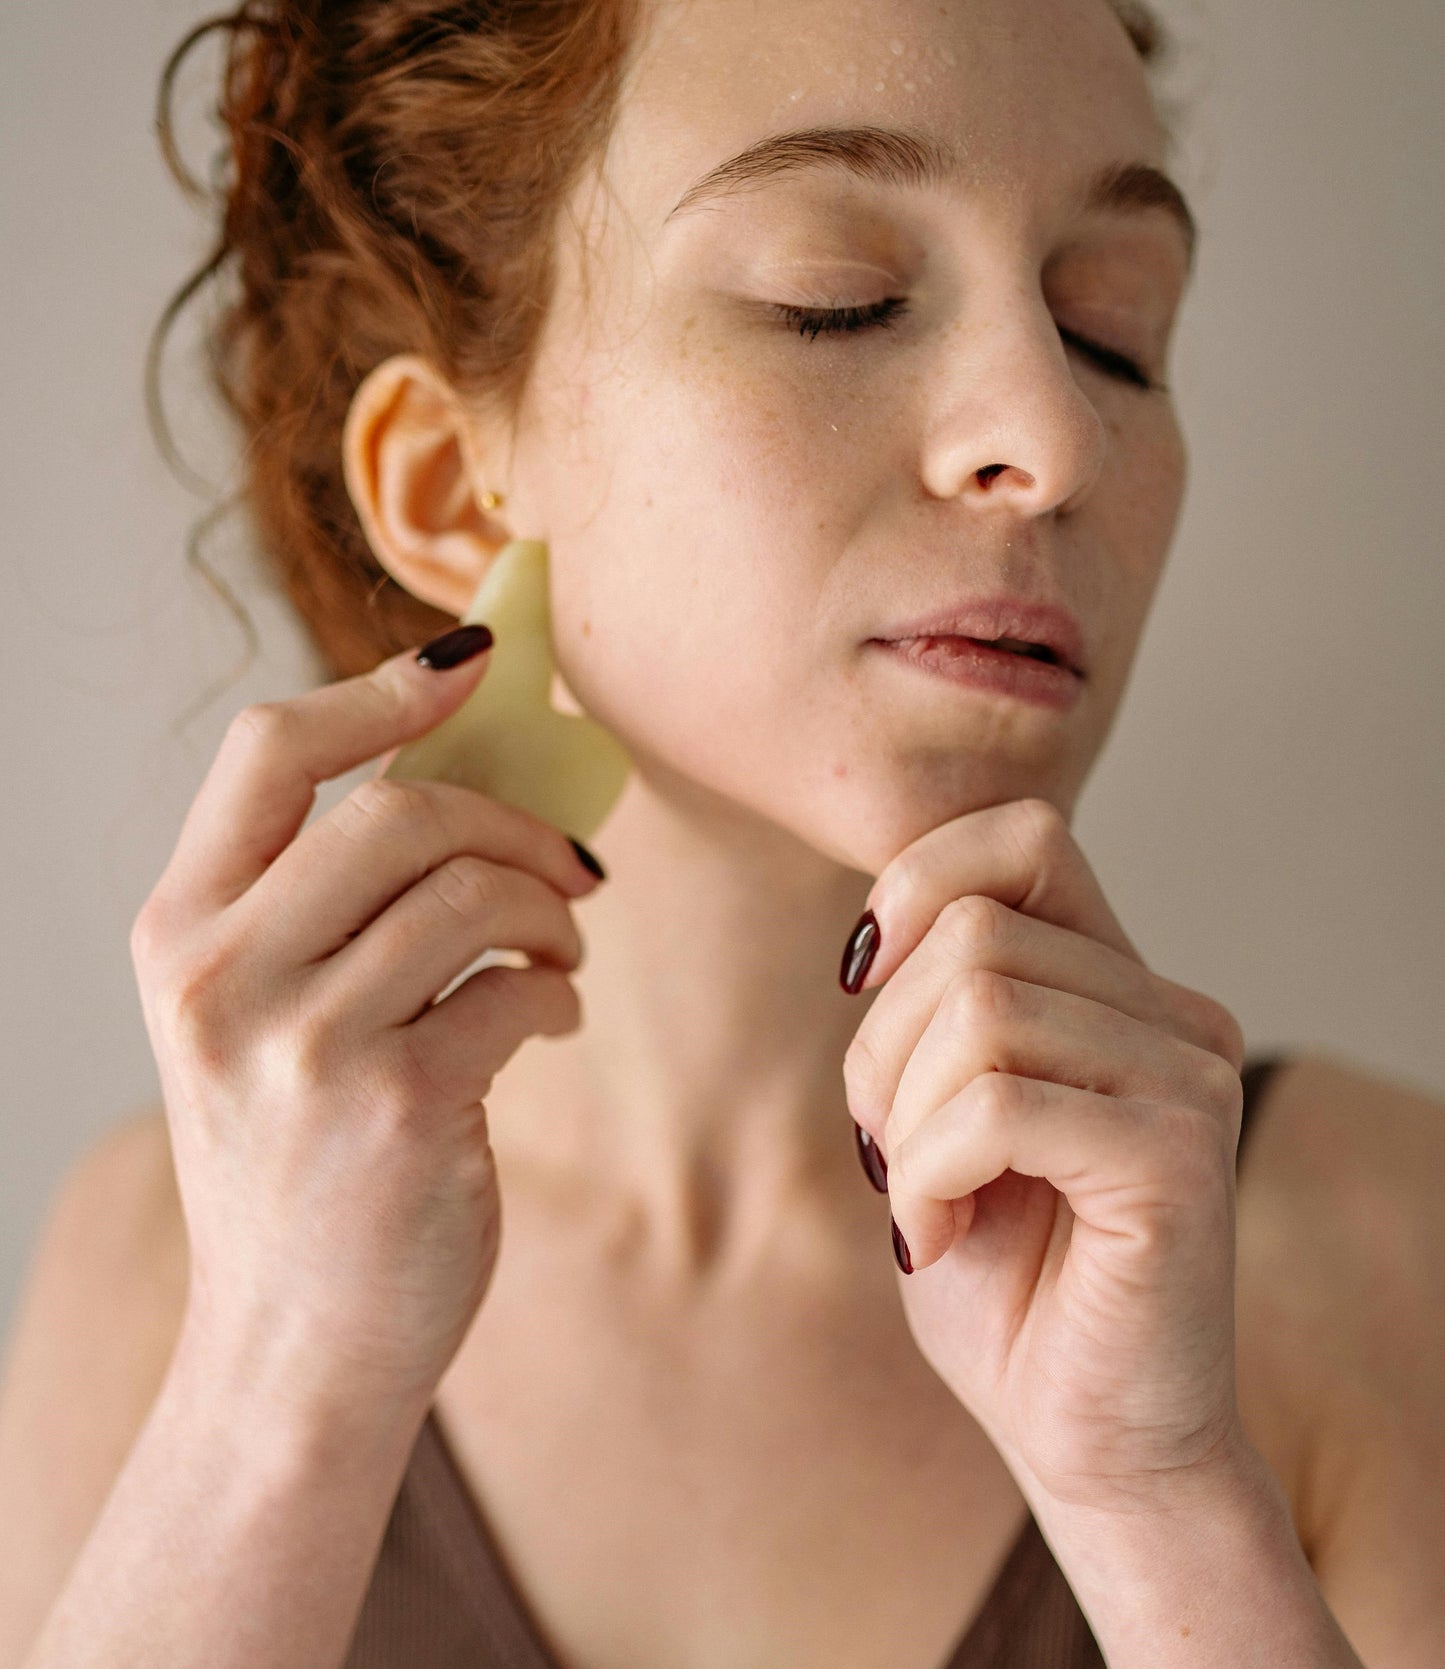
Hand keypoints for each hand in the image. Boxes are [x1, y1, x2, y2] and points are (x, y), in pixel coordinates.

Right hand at [130, 635, 603, 1433]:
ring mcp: (304, 1045)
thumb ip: (324, 902)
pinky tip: (544, 1019)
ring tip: (558, 953)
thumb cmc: (296, 1164)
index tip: (471, 667)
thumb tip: (460, 771)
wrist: (296, 1347)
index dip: (381, 690)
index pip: (270, 751)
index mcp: (179, 933)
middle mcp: (222, 978)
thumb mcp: (262, 1020)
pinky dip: (554, 993)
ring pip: (471, 891)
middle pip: (398, 811)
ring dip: (548, 910)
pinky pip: (514, 988)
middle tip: (570, 866)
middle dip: (512, 822)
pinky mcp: (396, 1108)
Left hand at [841, 798, 1248, 1512]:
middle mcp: (1172, 1015)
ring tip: (920, 1202)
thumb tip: (875, 931)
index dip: (917, 882)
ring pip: (980, 1007)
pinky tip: (936, 1237)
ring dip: (901, 1117)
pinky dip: (927, 1172)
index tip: (859, 976)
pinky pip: (997, 1104)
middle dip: (883, 1047)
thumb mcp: (936, 1113)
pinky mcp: (1178, 1157)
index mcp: (1120, 988)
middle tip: (890, 1150)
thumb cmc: (1005, 1281)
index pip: (1022, 838)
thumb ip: (936, 1007)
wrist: (1084, 1438)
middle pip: (973, 932)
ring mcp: (1188, 1079)